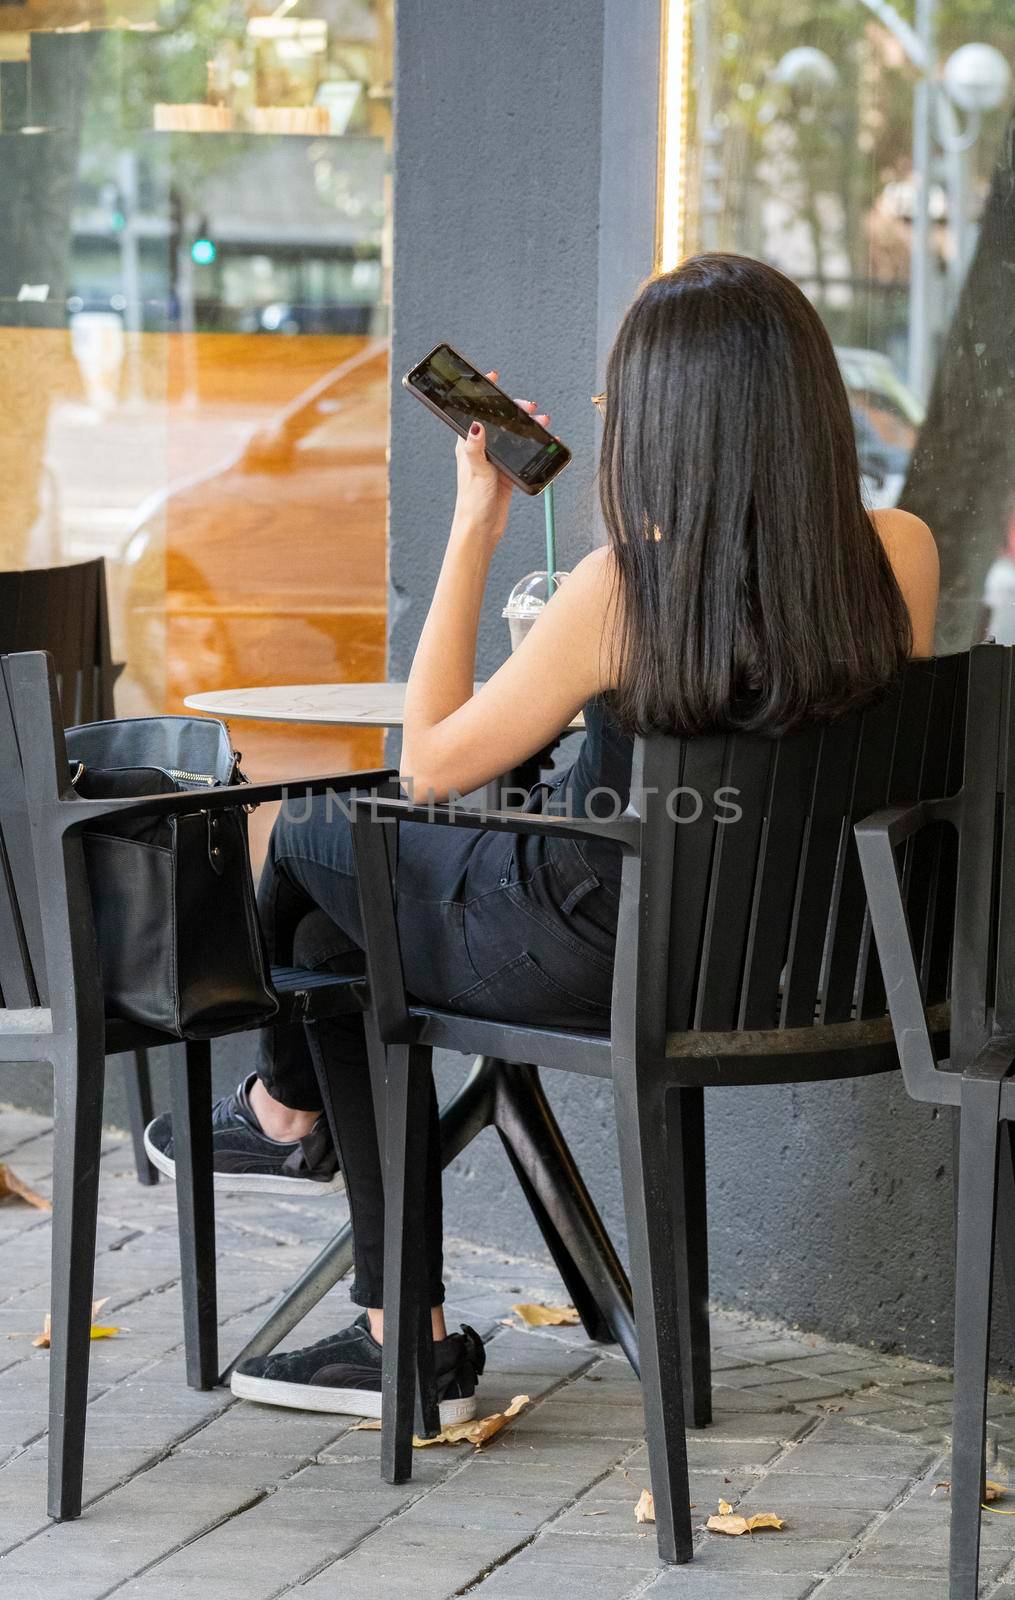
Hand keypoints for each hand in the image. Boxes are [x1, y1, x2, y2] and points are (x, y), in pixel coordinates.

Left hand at [453, 370, 550, 544]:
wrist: (482, 528)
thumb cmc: (472, 501)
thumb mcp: (475, 470)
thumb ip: (475, 447)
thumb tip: (476, 425)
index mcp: (469, 444)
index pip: (475, 412)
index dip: (484, 394)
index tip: (493, 378)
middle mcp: (482, 449)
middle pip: (501, 421)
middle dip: (515, 410)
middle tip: (529, 407)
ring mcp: (496, 460)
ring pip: (514, 435)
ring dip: (529, 427)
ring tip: (543, 421)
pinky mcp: (508, 472)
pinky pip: (523, 453)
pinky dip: (535, 445)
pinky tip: (547, 441)